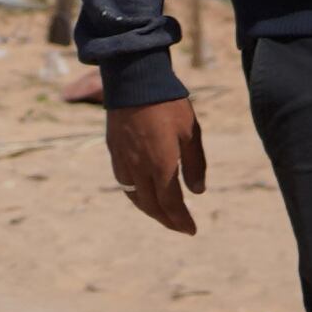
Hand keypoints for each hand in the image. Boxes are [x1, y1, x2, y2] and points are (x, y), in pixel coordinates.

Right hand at [106, 97, 206, 235]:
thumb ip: (195, 165)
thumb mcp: (191, 133)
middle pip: (151, 206)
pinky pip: (123, 182)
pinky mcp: (114, 151)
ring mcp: (123, 160)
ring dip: (149, 210)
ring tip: (162, 214)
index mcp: (161, 166)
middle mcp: (139, 168)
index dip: (181, 220)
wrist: (135, 81)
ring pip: (134, 196)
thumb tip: (197, 192)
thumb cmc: (169, 105)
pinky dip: (135, 194)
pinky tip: (141, 192)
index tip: (191, 230)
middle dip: (166, 220)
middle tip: (180, 227)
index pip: (171, 204)